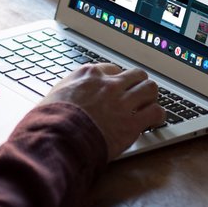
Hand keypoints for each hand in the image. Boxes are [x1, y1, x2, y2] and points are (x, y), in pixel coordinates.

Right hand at [41, 64, 163, 159]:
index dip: (116, 80)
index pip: (111, 70)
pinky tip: (154, 121)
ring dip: (150, 97)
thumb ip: (66, 92)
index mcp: (88, 75)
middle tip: (136, 95)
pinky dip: (157, 116)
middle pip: (135, 75)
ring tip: (148, 105)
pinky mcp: (132, 123)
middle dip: (138, 84)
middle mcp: (109, 84)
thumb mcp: (53, 96)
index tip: (116, 88)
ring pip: (150, 89)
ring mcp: (122, 102)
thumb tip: (63, 98)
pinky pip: (156, 112)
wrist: (58, 137)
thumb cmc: (50, 120)